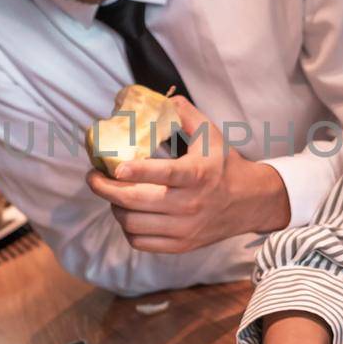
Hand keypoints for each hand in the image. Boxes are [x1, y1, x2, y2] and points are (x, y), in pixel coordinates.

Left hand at [87, 97, 290, 252]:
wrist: (249, 202)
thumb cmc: (224, 164)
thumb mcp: (211, 135)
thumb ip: (185, 114)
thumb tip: (163, 99)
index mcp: (198, 174)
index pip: (165, 174)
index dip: (137, 172)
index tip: (114, 167)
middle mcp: (191, 204)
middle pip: (137, 201)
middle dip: (106, 189)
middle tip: (93, 177)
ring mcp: (184, 228)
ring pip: (133, 223)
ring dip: (115, 207)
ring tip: (112, 194)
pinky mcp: (180, 245)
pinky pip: (141, 241)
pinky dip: (127, 228)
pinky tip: (127, 213)